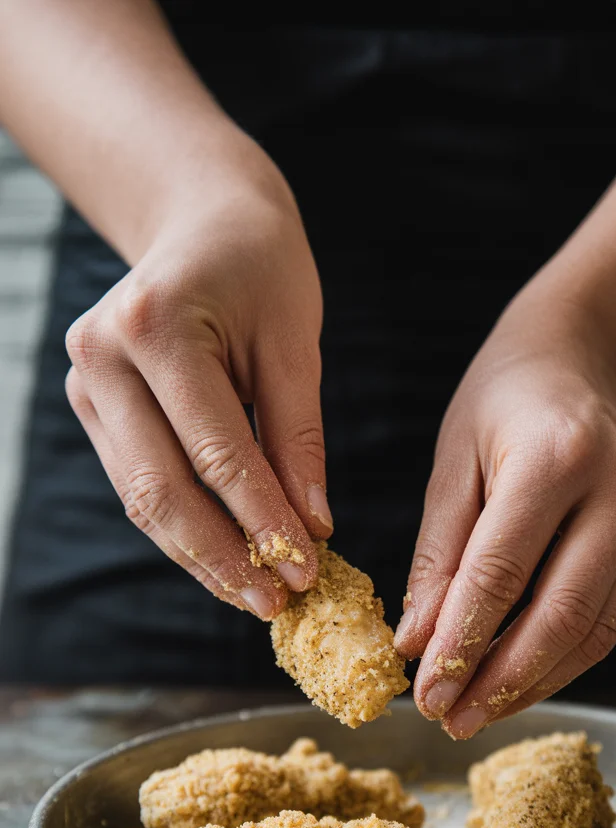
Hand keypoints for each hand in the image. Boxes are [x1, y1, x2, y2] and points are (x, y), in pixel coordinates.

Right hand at [65, 140, 331, 618]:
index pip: (217, 454)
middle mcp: (103, 357)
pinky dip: (183, 530)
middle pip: (164, 490)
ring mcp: (86, 385)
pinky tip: (227, 561)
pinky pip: (140, 486)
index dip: (263, 523)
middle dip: (225, 558)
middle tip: (277, 606)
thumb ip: (299, 438)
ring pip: (144, 500)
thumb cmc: (260, 269)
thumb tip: (313, 528)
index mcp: (155, 326)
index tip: (307, 573)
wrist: (200, 218)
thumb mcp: (295, 342)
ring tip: (255, 597)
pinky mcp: (92, 408)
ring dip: (200, 557)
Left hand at [394, 296, 615, 736]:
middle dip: (501, 681)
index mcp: (556, 456)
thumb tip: (417, 645)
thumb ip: (437, 558)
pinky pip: (612, 616)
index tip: (425, 694)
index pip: (502, 574)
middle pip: (561, 614)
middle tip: (451, 720)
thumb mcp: (452, 465)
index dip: (462, 645)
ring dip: (533, 682)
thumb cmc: (503, 405)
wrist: (579, 355)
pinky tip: (518, 679)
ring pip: (595, 629)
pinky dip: (563, 657)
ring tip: (478, 712)